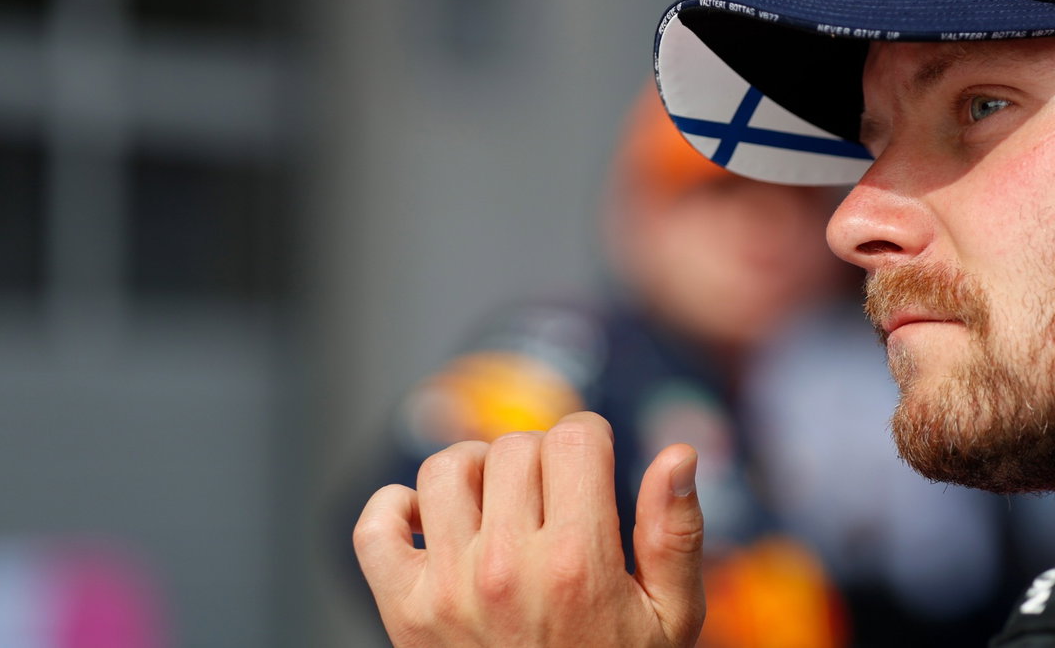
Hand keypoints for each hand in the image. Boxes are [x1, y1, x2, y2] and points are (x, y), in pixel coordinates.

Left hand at [354, 411, 704, 647]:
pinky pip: (374, 525)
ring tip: (501, 504)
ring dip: (475, 473)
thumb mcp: (671, 617)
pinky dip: (395, 508)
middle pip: (514, 447)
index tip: (594, 472)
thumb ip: (676, 534)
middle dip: (541, 460)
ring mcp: (448, 589)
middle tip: (555, 500)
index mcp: (580, 562)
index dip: (591, 444)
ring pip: (445, 469)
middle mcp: (507, 568)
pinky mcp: (404, 611)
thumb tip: (679, 454)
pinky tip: (434, 523)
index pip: (575, 437)